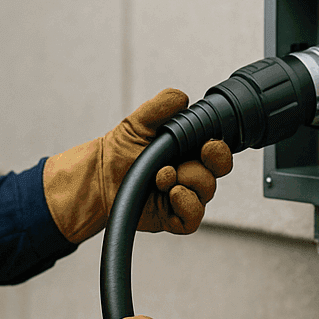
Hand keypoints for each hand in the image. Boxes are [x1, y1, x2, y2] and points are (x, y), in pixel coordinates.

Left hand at [43, 89, 233, 243]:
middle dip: (200, 170)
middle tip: (179, 166)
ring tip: (161, 178)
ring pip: (205, 195)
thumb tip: (184, 99)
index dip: (218, 152)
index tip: (207, 146)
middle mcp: (190, 174)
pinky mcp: (174, 218)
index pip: (218, 153)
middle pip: (215, 176)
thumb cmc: (121, 149)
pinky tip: (170, 194)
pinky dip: (186, 206)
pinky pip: (193, 218)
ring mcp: (184, 196)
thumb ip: (163, 104)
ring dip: (185, 184)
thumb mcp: (140, 120)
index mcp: (189, 151)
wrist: (99, 174)